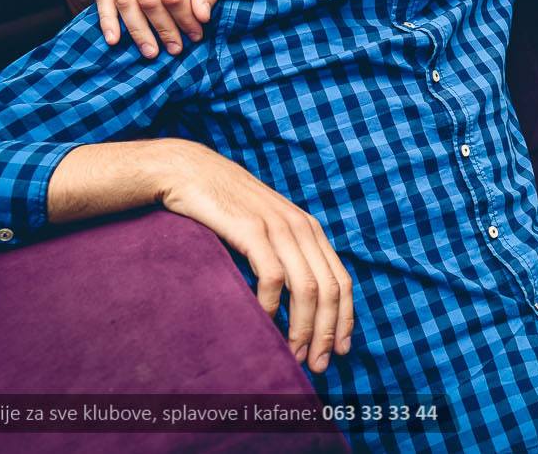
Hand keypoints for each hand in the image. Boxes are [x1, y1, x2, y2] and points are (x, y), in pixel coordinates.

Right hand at [95, 0, 224, 58]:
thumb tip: (201, 17)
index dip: (184, 20)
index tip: (195, 35)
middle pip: (148, 1)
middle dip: (163, 29)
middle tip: (175, 48)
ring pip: (125, 1)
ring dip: (137, 31)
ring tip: (151, 51)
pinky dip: (107, 18)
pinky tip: (114, 38)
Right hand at [152, 141, 354, 373]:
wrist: (193, 173)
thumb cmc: (229, 208)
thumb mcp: (269, 230)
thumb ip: (288, 256)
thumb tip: (298, 304)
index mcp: (311, 231)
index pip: (342, 281)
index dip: (344, 319)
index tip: (339, 351)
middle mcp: (302, 228)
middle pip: (329, 290)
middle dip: (326, 332)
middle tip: (317, 365)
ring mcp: (279, 227)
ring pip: (306, 288)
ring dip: (301, 328)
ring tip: (293, 355)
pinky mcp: (252, 229)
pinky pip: (272, 275)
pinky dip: (271, 305)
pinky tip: (264, 322)